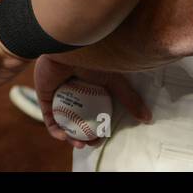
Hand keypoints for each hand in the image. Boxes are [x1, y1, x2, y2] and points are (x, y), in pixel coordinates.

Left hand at [34, 54, 150, 148]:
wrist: (68, 48)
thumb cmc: (91, 60)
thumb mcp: (114, 81)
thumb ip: (129, 99)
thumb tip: (147, 118)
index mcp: (90, 91)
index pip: (94, 116)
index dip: (98, 131)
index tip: (102, 138)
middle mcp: (74, 94)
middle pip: (79, 121)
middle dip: (85, 137)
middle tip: (90, 144)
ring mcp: (59, 96)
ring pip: (64, 122)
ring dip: (70, 137)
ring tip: (78, 144)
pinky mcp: (44, 96)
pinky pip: (48, 117)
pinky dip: (55, 129)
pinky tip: (63, 136)